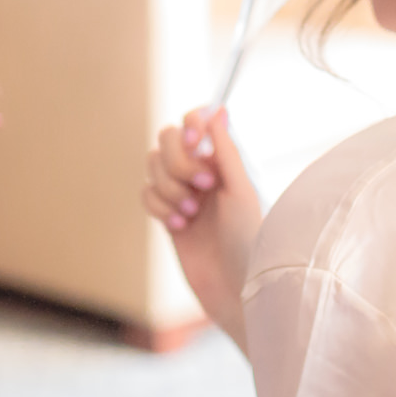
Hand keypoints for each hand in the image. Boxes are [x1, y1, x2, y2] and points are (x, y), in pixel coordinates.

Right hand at [143, 106, 260, 352]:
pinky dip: (159, 208)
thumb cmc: (248, 239)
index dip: (190, 127)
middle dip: (178, 163)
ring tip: (191, 213)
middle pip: (167, 139)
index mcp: (223, 159)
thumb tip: (217, 109)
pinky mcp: (167, 214)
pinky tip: (180, 227)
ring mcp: (183, 192)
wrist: (235, 287)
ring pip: (153, 165)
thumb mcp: (241, 189)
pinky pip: (146, 194)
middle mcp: (202, 170)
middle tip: (202, 188)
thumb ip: (226, 149)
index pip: (195, 121)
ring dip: (169, 188)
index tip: (197, 145)